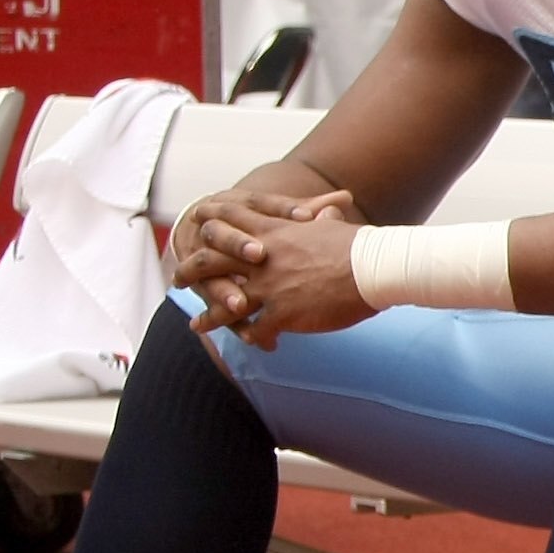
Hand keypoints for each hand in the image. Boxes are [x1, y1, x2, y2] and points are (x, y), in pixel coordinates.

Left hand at [177, 190, 362, 348]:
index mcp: (273, 233)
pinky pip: (254, 329)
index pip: (230, 222)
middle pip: (211, 262)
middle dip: (190, 271)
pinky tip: (250, 343)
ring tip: (196, 324)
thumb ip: (323, 218)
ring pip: (224, 303)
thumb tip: (331, 209)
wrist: (373, 269)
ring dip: (208, 316)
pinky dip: (250, 337)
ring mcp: (269, 288)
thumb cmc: (360, 246)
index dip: (211, 223)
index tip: (198, 225)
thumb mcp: (333, 224)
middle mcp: (262, 259)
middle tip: (180, 278)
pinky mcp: (282, 314)